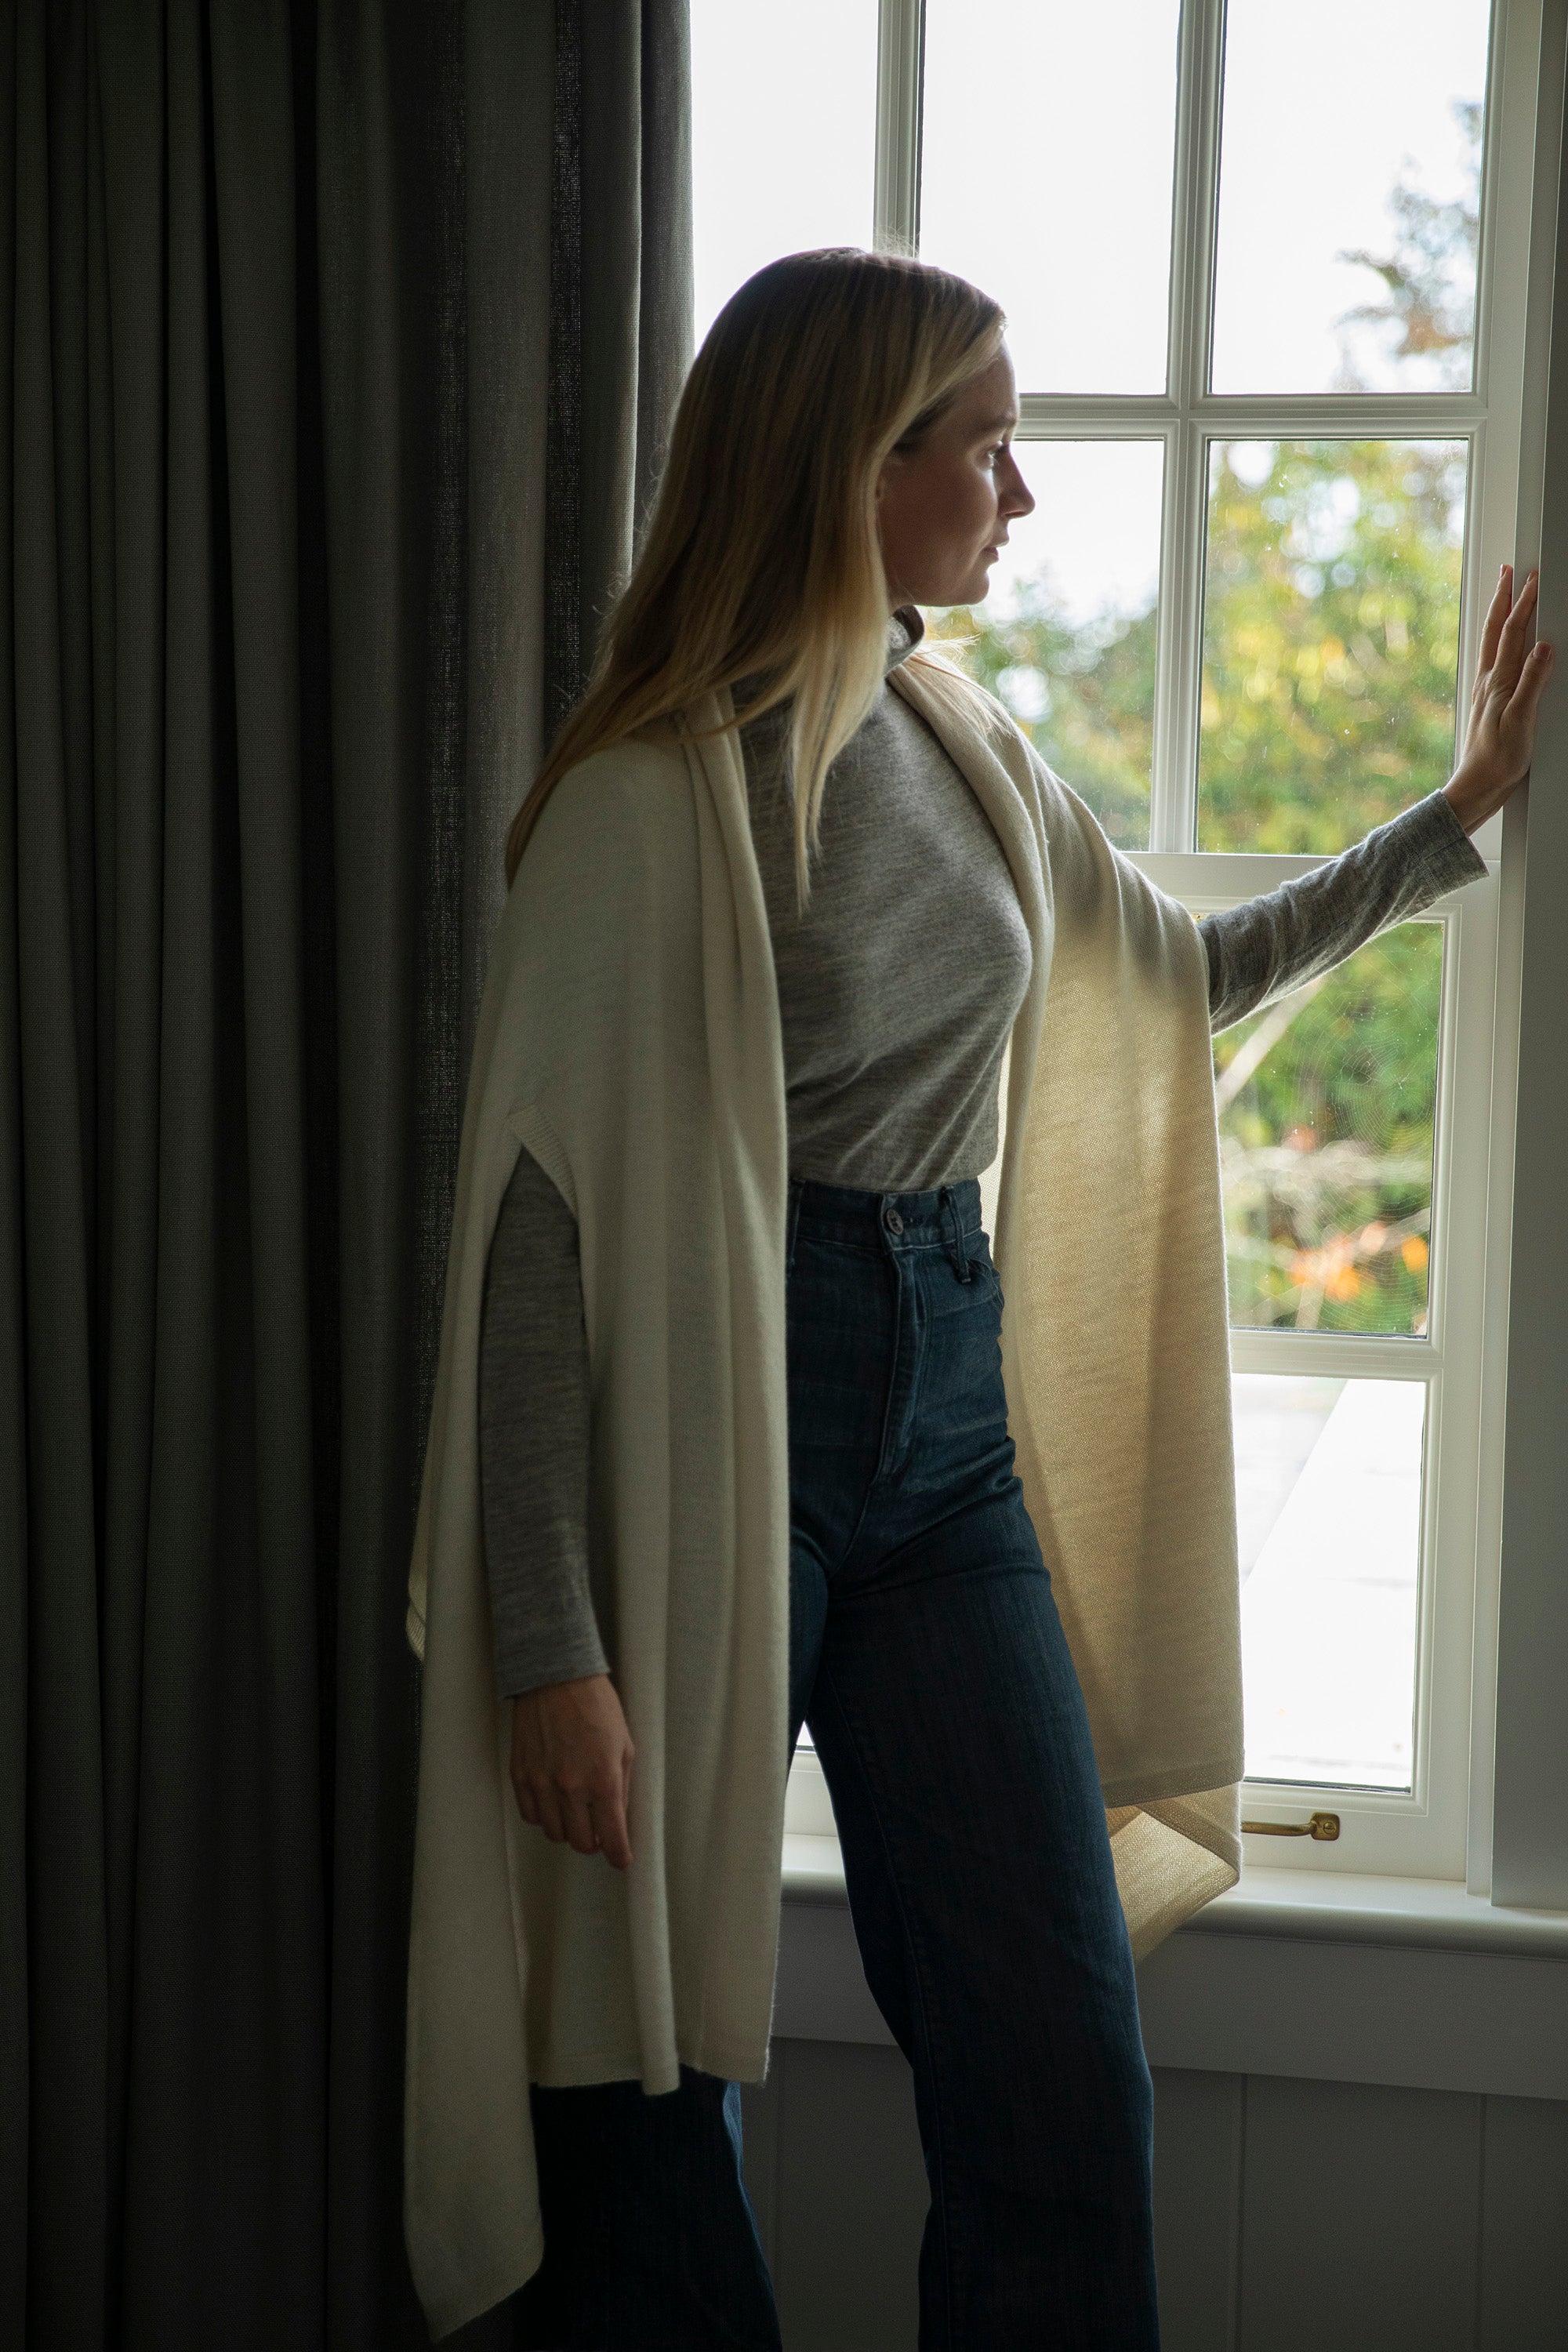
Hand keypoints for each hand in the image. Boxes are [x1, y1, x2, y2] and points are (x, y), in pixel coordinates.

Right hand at [508, 1671, 634, 1869]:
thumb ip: (623, 1787)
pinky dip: (544, 1816)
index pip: (612, 1837)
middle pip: (581, 1843)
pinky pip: (531, 1816)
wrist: (556, 1678)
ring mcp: (542, 1783)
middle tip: (598, 1830)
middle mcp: (571, 1788)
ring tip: (575, 1810)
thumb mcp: (625, 1745)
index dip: (619, 1856)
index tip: (621, 1860)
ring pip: (554, 1833)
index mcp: (603, 1780)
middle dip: (594, 1842)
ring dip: (568, 1829)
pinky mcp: (521, 1776)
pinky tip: (553, 1800)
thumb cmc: (596, 1706)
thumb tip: (618, 1819)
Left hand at [1444, 564, 1553, 833]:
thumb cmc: (1498, 761)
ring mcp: (1486, 690)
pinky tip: (1499, 642)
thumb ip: (1532, 683)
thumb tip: (1543, 647)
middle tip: (1509, 571)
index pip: (1514, 632)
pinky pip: (1492, 660)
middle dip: (1504, 598)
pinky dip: (1497, 640)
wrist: (1477, 787)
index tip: (1533, 577)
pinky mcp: (1487, 702)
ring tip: (1503, 593)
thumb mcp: (1521, 722)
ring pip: (1492, 642)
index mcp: (1499, 682)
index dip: (1524, 603)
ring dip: (1498, 614)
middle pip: (1496, 630)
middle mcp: (1489, 681)